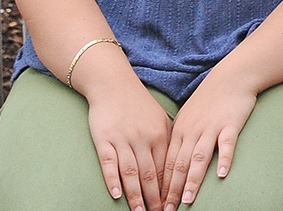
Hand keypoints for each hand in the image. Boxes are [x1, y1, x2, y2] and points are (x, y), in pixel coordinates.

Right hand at [86, 80, 172, 210]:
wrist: (114, 84)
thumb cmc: (138, 104)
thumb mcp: (160, 118)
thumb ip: (168, 139)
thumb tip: (177, 162)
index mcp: (161, 134)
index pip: (166, 168)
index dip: (168, 189)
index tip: (172, 205)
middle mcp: (144, 138)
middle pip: (151, 175)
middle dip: (155, 199)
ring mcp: (123, 139)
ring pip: (131, 173)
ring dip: (135, 196)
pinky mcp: (105, 139)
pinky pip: (110, 163)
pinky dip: (113, 180)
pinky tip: (117, 195)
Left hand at [161, 69, 259, 210]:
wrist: (231, 76)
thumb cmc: (210, 99)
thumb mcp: (188, 116)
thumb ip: (179, 137)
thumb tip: (170, 161)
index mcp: (179, 131)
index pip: (166, 163)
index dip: (161, 186)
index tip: (158, 204)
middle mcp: (192, 131)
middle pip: (178, 165)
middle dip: (172, 190)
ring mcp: (210, 128)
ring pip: (198, 158)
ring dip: (192, 181)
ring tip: (187, 200)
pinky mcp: (230, 124)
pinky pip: (226, 144)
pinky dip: (223, 160)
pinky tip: (221, 175)